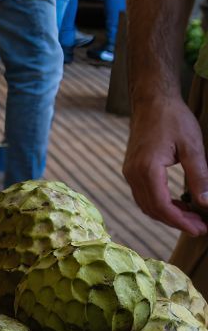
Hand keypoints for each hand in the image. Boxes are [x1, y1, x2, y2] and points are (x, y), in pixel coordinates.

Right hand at [124, 94, 207, 235]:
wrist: (152, 101)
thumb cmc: (173, 119)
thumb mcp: (192, 147)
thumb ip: (199, 177)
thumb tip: (206, 203)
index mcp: (147, 170)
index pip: (162, 206)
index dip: (181, 222)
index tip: (199, 228)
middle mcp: (133, 175)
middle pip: (152, 210)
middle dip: (176, 222)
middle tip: (200, 227)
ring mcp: (130, 173)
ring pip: (146, 205)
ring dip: (168, 215)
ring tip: (192, 218)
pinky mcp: (132, 170)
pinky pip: (144, 195)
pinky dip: (160, 204)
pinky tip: (177, 204)